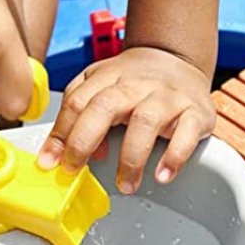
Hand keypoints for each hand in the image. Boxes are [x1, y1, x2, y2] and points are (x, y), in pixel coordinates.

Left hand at [37, 46, 215, 191]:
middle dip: (83, 142)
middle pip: (104, 107)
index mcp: (108, 78)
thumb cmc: (134, 81)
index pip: (77, 102)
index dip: (60, 134)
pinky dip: (174, 156)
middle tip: (74, 170)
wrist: (176, 59)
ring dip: (130, 158)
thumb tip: (81, 152)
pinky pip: (186, 133)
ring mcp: (167, 97)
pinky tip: (162, 175)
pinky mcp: (195, 111)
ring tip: (125, 185)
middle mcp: (136, 84)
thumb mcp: (101, 86)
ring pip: (145, 121)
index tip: (49, 162)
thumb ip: (83, 113)